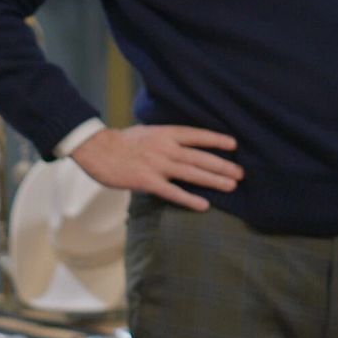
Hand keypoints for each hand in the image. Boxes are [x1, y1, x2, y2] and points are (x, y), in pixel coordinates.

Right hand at [69, 125, 240, 211]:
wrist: (96, 149)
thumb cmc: (120, 141)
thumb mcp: (146, 131)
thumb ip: (165, 138)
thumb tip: (182, 144)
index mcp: (165, 133)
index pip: (196, 135)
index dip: (215, 139)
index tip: (233, 144)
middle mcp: (165, 148)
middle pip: (199, 157)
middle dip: (222, 165)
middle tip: (241, 173)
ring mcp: (157, 165)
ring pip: (191, 173)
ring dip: (213, 180)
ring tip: (231, 185)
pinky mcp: (147, 181)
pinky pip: (172, 192)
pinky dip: (189, 199)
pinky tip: (204, 205)